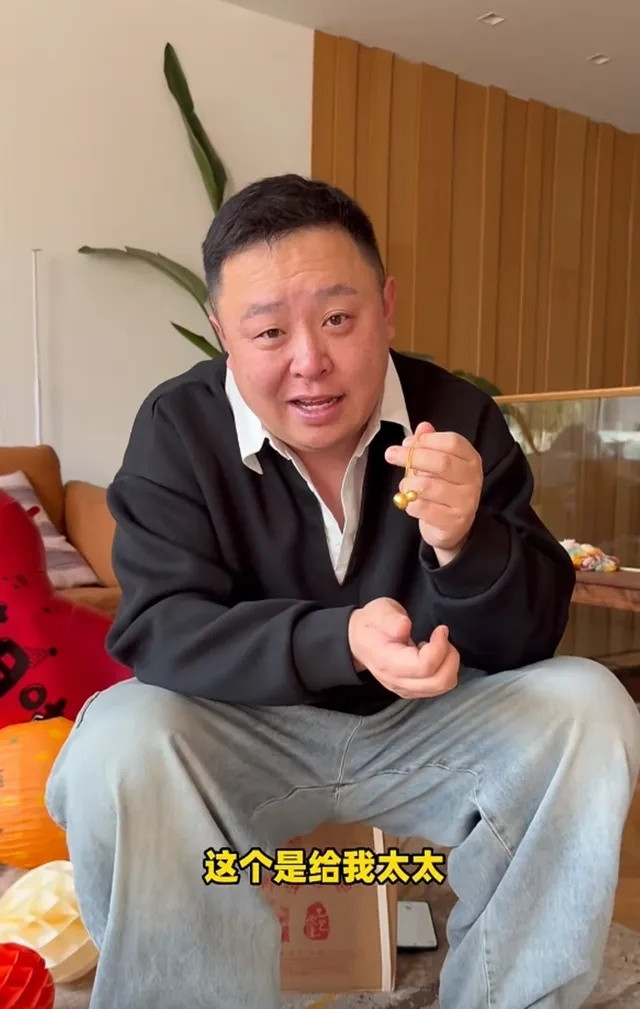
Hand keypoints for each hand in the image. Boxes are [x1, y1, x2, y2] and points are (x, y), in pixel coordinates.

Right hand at [348, 597, 458, 698]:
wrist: (359, 641)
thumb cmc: (371, 624)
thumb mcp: (378, 612)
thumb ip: (390, 619)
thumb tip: (404, 627)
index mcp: (388, 662)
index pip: (424, 666)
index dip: (439, 647)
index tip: (440, 629)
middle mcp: (397, 681)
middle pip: (438, 681)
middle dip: (450, 658)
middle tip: (443, 638)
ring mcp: (405, 689)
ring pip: (442, 686)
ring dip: (449, 665)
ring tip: (439, 646)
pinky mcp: (412, 690)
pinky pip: (439, 687)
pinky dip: (445, 671)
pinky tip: (433, 655)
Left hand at [385, 421, 482, 560]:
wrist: (452, 527)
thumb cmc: (442, 490)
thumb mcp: (437, 465)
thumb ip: (430, 445)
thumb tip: (422, 427)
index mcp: (471, 459)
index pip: (452, 442)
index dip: (426, 440)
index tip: (406, 443)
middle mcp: (473, 479)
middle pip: (441, 462)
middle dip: (412, 457)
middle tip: (390, 455)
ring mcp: (466, 501)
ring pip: (429, 486)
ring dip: (409, 483)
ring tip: (404, 485)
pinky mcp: (454, 521)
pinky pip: (423, 508)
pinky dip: (410, 504)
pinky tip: (410, 502)